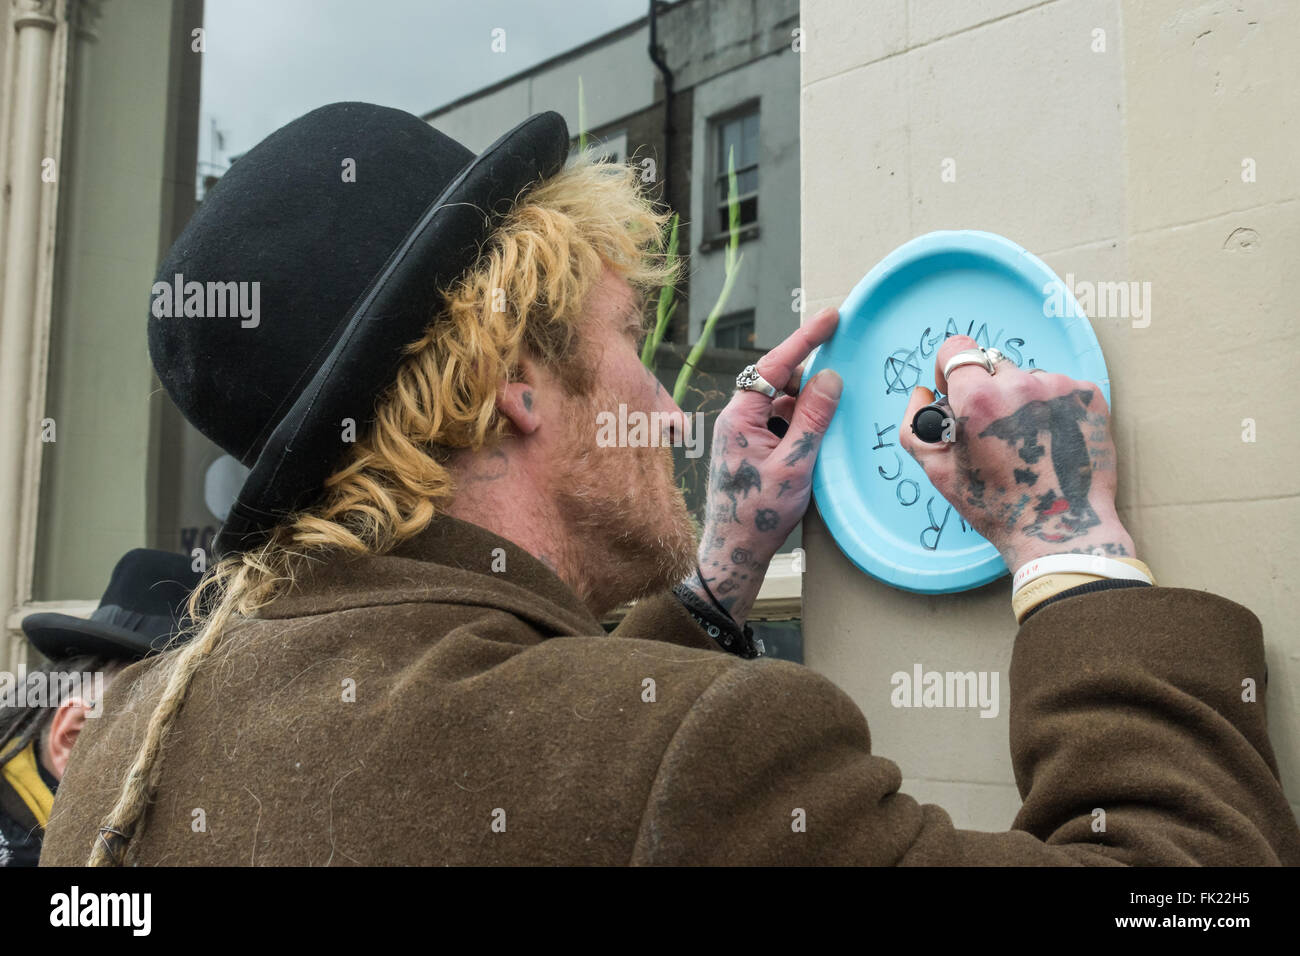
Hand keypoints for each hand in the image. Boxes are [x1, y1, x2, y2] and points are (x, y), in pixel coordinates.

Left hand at [686, 307, 842, 623]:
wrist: (735, 552)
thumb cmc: (759, 513)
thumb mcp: (794, 464)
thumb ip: (813, 418)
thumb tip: (829, 378)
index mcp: (740, 417)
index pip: (774, 365)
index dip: (805, 339)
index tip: (831, 318)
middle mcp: (738, 419)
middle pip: (780, 382)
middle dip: (811, 382)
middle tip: (842, 388)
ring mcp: (745, 433)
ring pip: (783, 404)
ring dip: (809, 410)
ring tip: (827, 433)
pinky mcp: (753, 448)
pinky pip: (782, 424)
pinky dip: (803, 427)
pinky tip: (819, 446)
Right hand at [900, 335, 1133, 570]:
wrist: (1061, 529)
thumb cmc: (995, 506)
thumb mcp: (937, 472)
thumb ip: (914, 426)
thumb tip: (922, 392)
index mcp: (979, 399)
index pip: (957, 349)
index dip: (950, 368)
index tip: (955, 389)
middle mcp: (1020, 384)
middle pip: (993, 365)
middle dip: (988, 390)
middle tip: (995, 430)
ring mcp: (1059, 388)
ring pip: (1028, 377)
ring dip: (1022, 399)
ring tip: (1028, 441)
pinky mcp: (1089, 396)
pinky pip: (1060, 387)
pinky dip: (1053, 407)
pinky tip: (1052, 439)